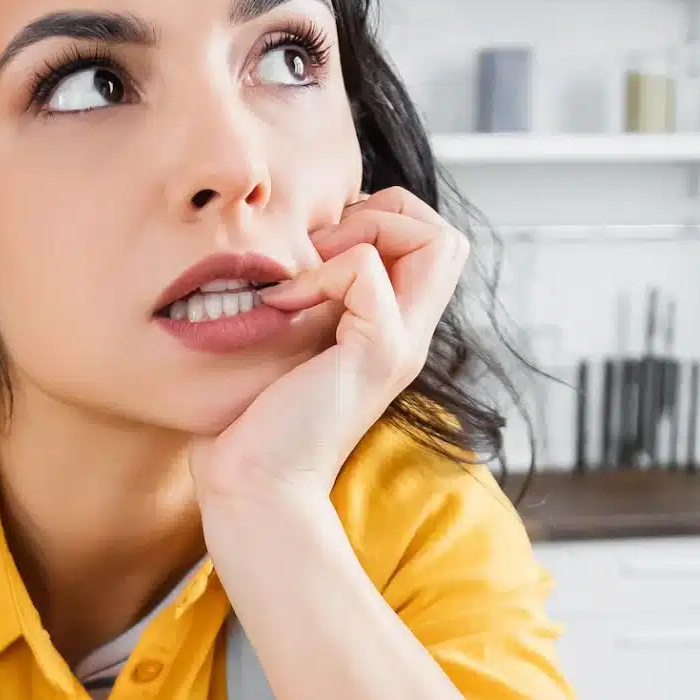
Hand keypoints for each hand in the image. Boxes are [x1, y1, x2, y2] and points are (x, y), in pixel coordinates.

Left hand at [189, 189, 469, 510]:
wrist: (253, 486)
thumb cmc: (252, 422)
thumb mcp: (286, 342)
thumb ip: (307, 298)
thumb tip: (290, 243)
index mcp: (391, 332)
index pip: (430, 245)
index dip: (382, 221)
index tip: (318, 249)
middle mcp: (408, 337)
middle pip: (447, 236)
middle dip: (385, 213)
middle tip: (321, 248)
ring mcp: (400, 345)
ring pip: (435, 239)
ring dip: (364, 230)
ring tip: (309, 268)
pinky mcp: (376, 354)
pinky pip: (367, 269)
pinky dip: (321, 269)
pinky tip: (281, 303)